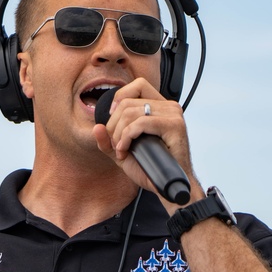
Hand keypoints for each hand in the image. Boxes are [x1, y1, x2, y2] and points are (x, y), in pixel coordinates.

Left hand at [92, 78, 200, 203]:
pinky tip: (125, 150)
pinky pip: (141, 123)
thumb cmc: (149, 169)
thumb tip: (96, 127)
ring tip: (121, 150)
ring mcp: (173, 115)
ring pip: (132, 112)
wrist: (165, 186)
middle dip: (113, 125)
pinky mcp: (175, 126)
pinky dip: (126, 137)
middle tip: (116, 145)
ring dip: (118, 134)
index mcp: (160, 107)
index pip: (138, 85)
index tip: (113, 123)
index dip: (119, 99)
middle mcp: (169, 107)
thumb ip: (108, 141)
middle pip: (127, 102)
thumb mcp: (123, 153)